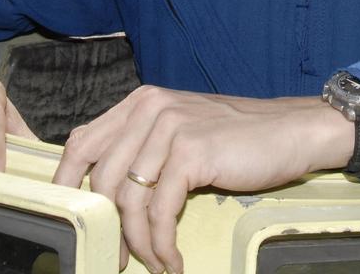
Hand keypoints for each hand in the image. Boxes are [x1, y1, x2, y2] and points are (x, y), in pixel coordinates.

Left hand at [51, 86, 359, 273]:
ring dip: (138, 243)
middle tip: (114, 258)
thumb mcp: (181, 132)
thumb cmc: (238, 139)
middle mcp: (149, 108)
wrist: (292, 131)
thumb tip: (105, 194)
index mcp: (141, 102)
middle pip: (100, 177)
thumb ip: (143, 148)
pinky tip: (173, 260)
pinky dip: (161, 244)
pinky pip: (159, 211)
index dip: (67, 184)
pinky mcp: (192, 152)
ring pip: (129, 199)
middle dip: (103, 226)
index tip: (71, 221)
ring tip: (154, 263)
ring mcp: (170, 127)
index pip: (82, 142)